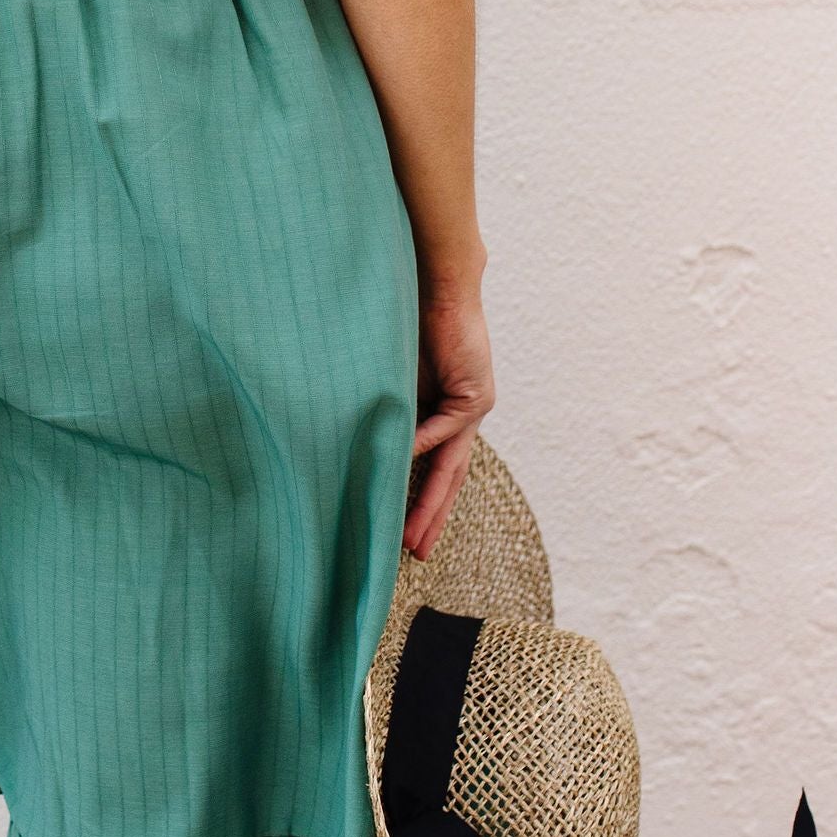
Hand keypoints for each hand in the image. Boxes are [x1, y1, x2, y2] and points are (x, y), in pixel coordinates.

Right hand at [402, 274, 492, 559]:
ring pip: (452, 465)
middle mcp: (464, 415)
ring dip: (431, 501)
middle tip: (415, 552)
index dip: (422, 501)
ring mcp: (473, 407)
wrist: (436, 284)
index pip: (437, 467)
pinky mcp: (473, 393)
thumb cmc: (408, 322)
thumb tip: (363, 443)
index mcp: (446, 413)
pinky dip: (422, 446)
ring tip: (412, 534)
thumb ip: (389, 412)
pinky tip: (402, 465)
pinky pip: (443, 428)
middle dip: (430, 516)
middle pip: (449, 477)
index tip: (405, 533)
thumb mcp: (393, 379)